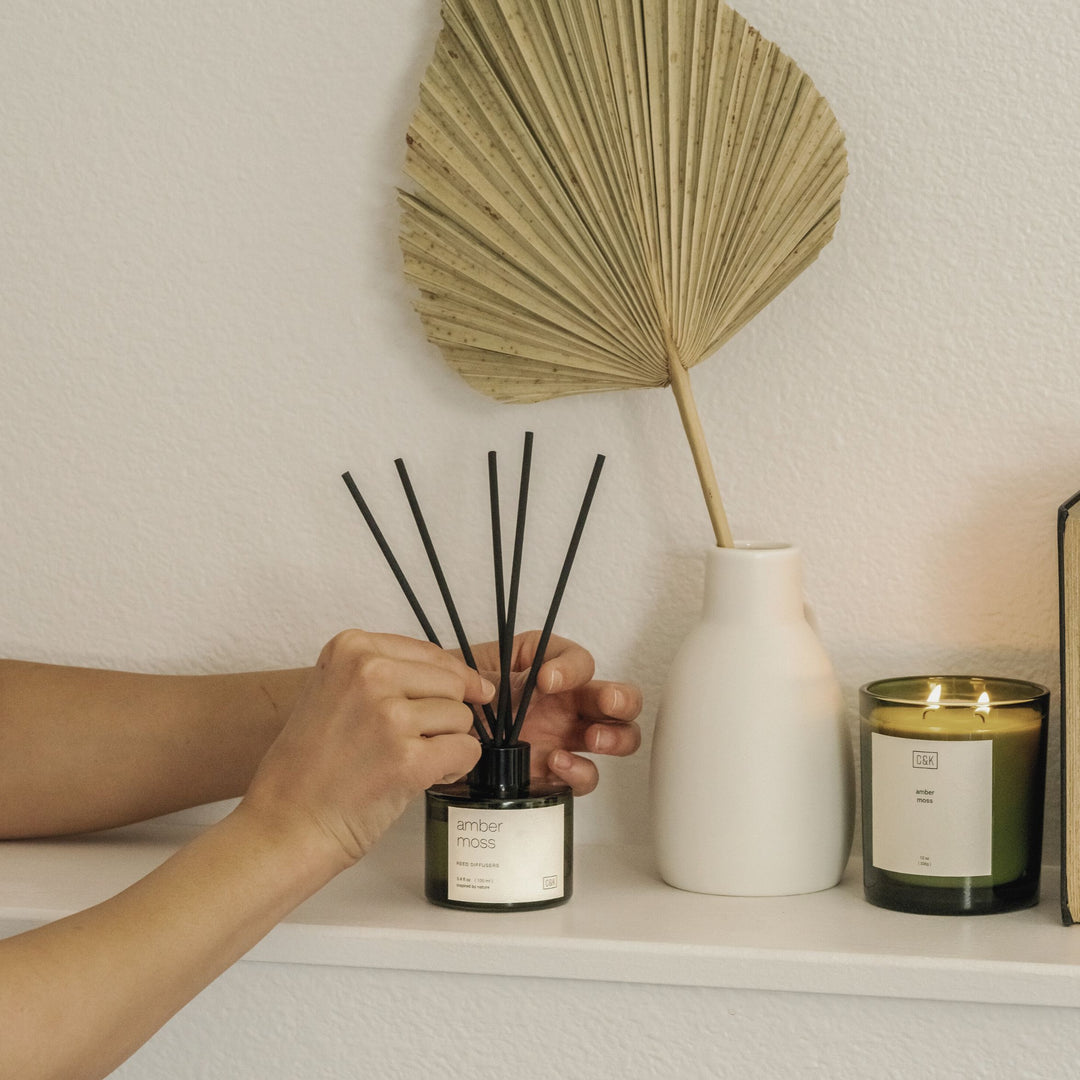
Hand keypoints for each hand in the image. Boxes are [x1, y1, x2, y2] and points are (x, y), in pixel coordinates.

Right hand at [240, 631, 491, 867]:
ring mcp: (388, 715)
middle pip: (452, 683)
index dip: (451, 679)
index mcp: (351, 648)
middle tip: (412, 743)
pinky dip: (454, 768)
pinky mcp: (407, 759)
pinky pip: (467, 751)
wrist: (284, 824)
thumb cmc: (311, 766)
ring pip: (461, 717)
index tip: (461, 694)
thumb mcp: (336, 692)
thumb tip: (472, 681)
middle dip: (446, 715)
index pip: (430, 653)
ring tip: (407, 762)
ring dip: (447, 743)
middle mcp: (370, 672)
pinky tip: (422, 778)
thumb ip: (389, 675)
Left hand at [469, 632, 641, 795]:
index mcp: (546, 671)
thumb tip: (492, 686)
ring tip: (594, 738)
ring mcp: (564, 740)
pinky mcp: (555, 774)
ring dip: (616, 736)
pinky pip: (585, 777)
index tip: (547, 679)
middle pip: (617, 697)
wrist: (436, 740)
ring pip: (617, 737)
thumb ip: (482, 675)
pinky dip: (580, 772)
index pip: (579, 661)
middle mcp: (563, 704)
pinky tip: (557, 763)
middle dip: (620, 699)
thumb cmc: (454, 701)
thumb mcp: (466, 676)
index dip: (572, 667)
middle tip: (606, 702)